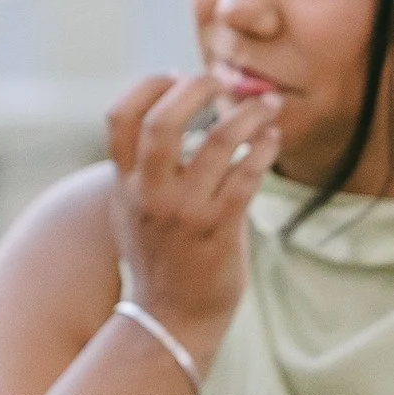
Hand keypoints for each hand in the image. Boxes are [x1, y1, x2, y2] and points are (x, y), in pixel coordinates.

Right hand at [102, 72, 283, 371]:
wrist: (172, 319)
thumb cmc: (160, 256)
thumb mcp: (132, 210)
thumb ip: (141, 166)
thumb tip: (171, 111)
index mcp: (124, 184)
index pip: (120, 118)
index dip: (148, 86)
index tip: (176, 76)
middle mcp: (149, 194)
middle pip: (163, 121)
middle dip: (197, 90)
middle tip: (223, 80)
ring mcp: (184, 212)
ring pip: (217, 142)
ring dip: (248, 113)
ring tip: (267, 103)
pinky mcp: (219, 229)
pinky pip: (246, 175)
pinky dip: (264, 148)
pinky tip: (273, 138)